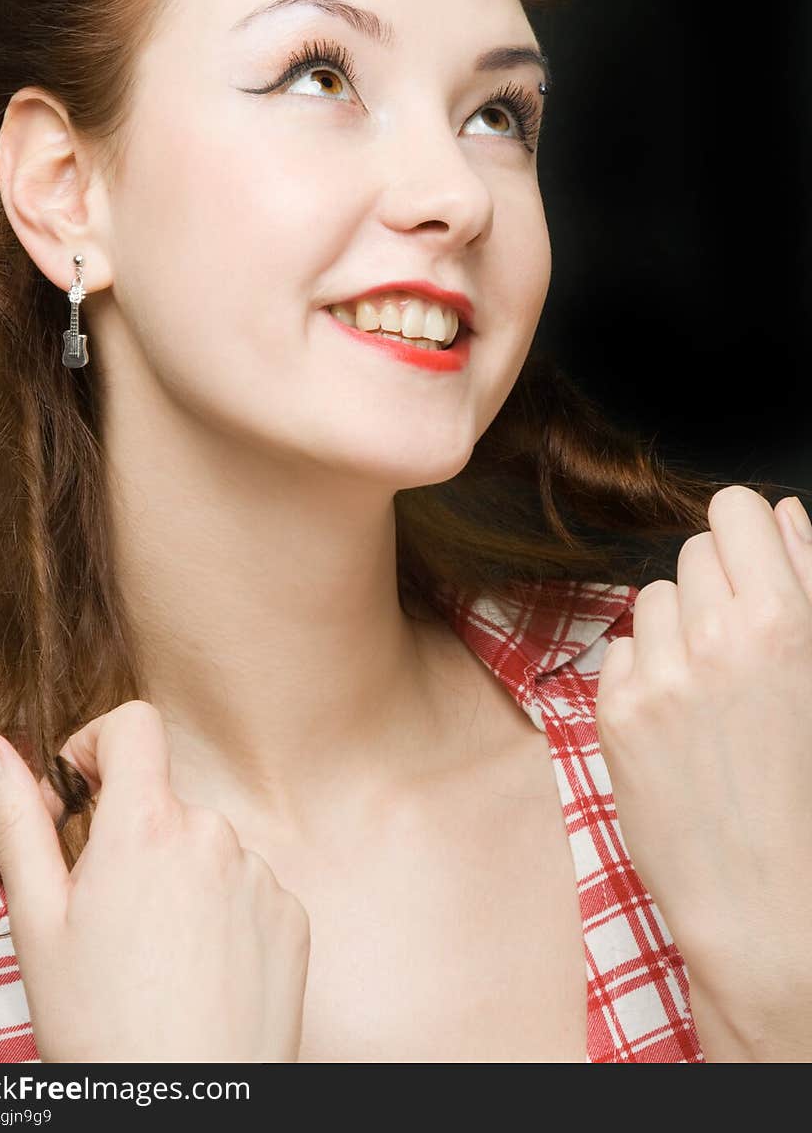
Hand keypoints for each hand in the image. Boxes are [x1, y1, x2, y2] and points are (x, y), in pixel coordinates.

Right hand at [0, 701, 310, 1062]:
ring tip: (153, 957)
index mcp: (147, 825)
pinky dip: (220, 914)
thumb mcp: (38, 920)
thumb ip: (17, 817)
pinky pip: (247, 887)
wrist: (181, 1111)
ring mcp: (260, 874)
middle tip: (106, 915)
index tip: (81, 793)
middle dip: (131, 838)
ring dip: (177, 879)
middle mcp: (214, 834)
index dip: (99, 744)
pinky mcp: (291, 914)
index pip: (135, 724)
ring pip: (205, 848)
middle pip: (165, 801)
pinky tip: (197, 971)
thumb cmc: (98, 1023)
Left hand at [595, 486, 811, 1003]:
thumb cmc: (808, 790)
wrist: (767, 902)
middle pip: (693, 548)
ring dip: (677, 626)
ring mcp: (660, 674)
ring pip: (653, 595)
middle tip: (740, 649)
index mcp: (786, 621)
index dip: (747, 533)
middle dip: (716, 585)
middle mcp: (717, 637)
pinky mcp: (617, 711)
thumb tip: (781, 514)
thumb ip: (807, 582)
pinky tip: (678, 721)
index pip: (736, 507)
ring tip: (711, 691)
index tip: (753, 565)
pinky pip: (621, 647)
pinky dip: (644, 671)